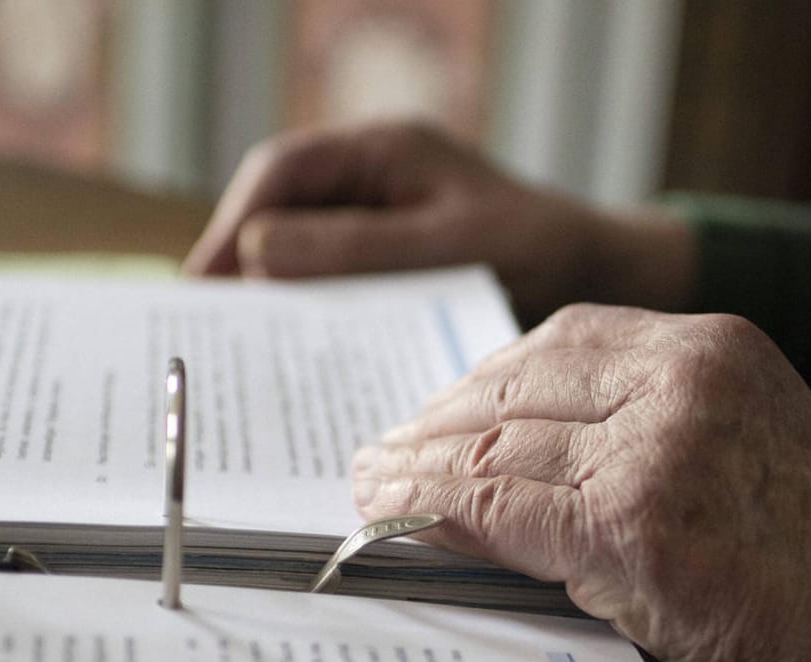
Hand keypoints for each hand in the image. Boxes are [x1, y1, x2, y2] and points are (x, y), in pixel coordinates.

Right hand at [184, 121, 695, 324]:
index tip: (204, 286)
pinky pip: (339, 285)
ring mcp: (383, 220)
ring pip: (304, 251)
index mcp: (385, 151)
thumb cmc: (540, 250)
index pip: (282, 173)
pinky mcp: (395, 264)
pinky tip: (303, 362)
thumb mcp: (450, 249)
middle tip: (210, 332)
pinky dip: (317, 318)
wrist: (605, 275)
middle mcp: (374, 177)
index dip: (234, 227)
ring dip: (276, 297)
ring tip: (243, 354)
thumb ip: (359, 249)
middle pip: (280, 211)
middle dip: (242, 266)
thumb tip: (259, 253)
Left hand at [351, 304, 810, 661]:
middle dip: (440, 422)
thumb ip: (640, 435)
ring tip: (375, 490)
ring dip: (421, 471)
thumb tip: (512, 463)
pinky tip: (399, 522)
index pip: (562, 341)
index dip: (483, 382)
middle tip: (386, 458)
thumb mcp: (739, 460)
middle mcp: (689, 374)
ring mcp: (664, 441)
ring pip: (498, 443)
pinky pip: (503, 508)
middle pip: (518, 382)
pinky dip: (440, 515)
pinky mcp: (639, 520)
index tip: (436, 418)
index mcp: (717, 347)